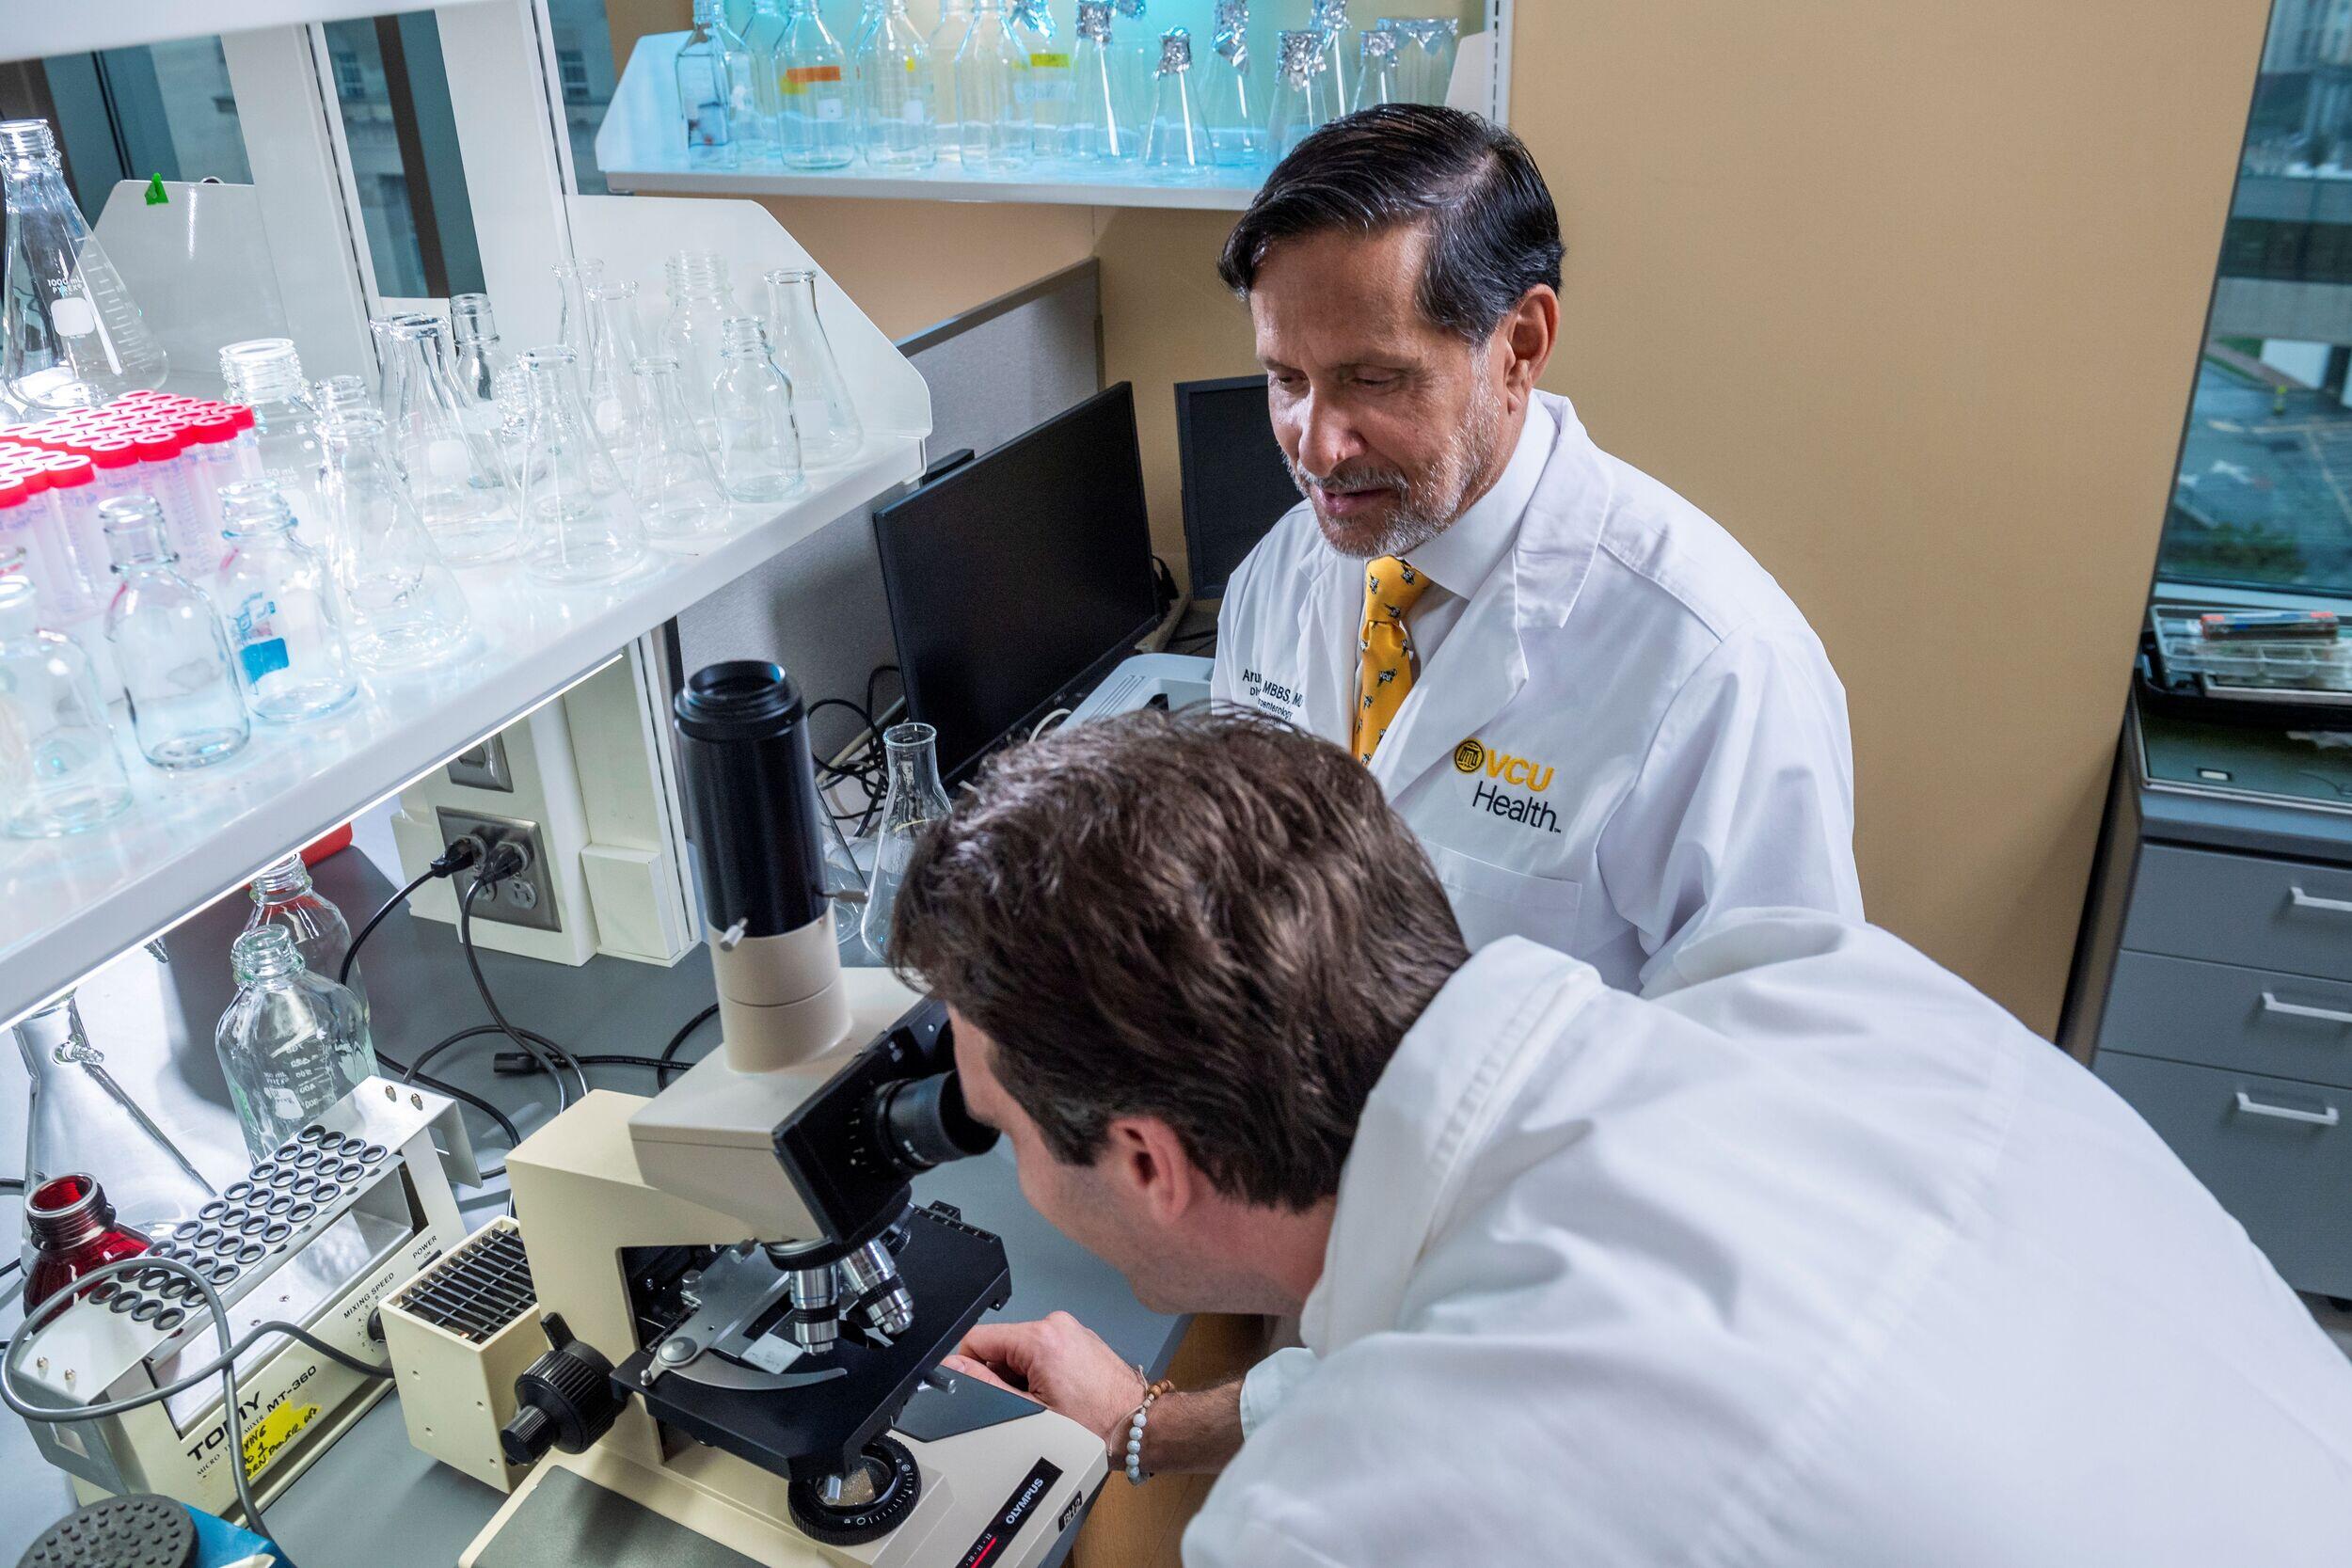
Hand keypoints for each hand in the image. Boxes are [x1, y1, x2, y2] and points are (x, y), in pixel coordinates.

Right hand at [942, 1311, 1144, 1456]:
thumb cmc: (1096, 1426)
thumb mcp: (1030, 1411)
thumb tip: (953, 1367)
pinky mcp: (1079, 1339)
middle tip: (1025, 1405)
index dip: (969, 1366)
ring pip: (1021, 1351)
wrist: (1138, 1427)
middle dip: (1001, 1376)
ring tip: (1047, 1403)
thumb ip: (986, 1385)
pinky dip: (1040, 1373)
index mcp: (1041, 1337)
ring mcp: (1070, 1330)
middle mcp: (1056, 1325)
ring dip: (1022, 1377)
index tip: (976, 1388)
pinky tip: (1058, 1396)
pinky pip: (1043, 1351)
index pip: (979, 1338)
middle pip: (1001, 1345)